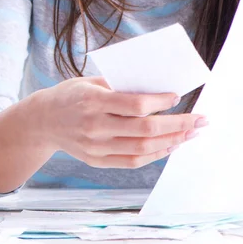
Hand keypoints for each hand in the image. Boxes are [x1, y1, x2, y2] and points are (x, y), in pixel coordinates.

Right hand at [36, 76, 207, 168]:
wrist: (42, 121)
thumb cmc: (69, 95)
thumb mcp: (89, 82)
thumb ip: (118, 87)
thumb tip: (155, 89)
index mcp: (92, 101)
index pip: (135, 105)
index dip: (160, 102)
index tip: (177, 96)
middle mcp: (94, 126)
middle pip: (145, 130)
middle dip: (178, 125)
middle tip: (200, 119)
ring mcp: (95, 147)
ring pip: (142, 149)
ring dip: (172, 142)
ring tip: (191, 133)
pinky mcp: (96, 160)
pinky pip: (132, 161)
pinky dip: (155, 155)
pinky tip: (170, 145)